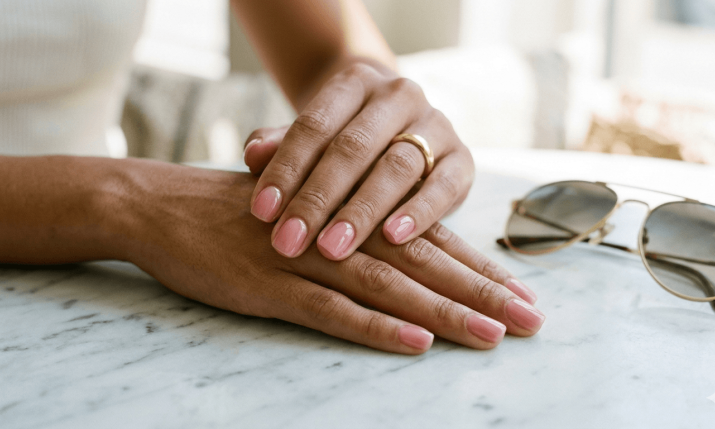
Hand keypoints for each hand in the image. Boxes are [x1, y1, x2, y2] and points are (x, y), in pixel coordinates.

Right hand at [118, 161, 542, 354]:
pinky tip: (415, 341)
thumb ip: (346, 226)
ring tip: (493, 335)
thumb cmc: (241, 210)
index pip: (428, 242)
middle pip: (424, 264)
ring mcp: (308, 259)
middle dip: (481, 293)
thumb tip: (393, 251)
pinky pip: (332, 310)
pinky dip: (376, 326)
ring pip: (391, 287)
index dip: (476, 268)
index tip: (520, 292)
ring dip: (445, 311)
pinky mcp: (272, 287)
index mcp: (351, 215)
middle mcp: (340, 232)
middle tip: (531, 320)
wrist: (166, 206)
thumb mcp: (303, 207)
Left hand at [243, 63, 474, 260]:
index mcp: (355, 83)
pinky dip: (419, 212)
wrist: (405, 131)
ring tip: (332, 247)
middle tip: (289, 241)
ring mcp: (436, 125)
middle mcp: (399, 97)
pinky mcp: (462, 160)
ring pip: (397, 167)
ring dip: (361, 211)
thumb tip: (252, 156)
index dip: (286, 169)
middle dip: (317, 199)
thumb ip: (282, 146)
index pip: (314, 125)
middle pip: (353, 147)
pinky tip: (393, 237)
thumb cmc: (345, 142)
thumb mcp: (312, 139)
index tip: (262, 212)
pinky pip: (443, 185)